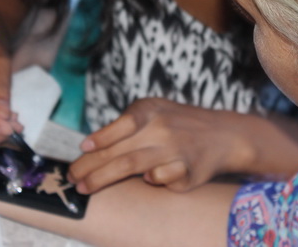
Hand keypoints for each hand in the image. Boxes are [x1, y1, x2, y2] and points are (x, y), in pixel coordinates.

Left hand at [68, 98, 247, 193]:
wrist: (224, 134)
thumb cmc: (179, 122)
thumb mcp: (155, 110)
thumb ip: (127, 124)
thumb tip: (89, 146)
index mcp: (151, 110)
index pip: (122, 123)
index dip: (100, 138)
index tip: (82, 148)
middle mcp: (163, 128)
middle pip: (120, 151)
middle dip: (90, 166)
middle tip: (72, 177)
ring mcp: (175, 150)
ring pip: (131, 167)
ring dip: (103, 178)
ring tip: (85, 187)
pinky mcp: (188, 172)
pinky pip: (161, 180)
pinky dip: (151, 180)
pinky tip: (145, 181)